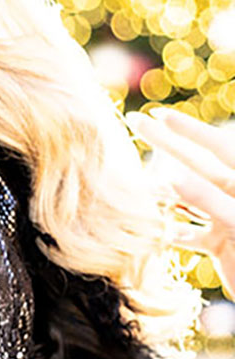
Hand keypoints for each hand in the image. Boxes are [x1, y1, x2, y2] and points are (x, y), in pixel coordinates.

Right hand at [133, 107, 234, 297]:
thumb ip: (207, 199)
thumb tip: (171, 175)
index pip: (216, 146)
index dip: (188, 129)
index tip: (160, 114)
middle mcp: (232, 193)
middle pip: (195, 163)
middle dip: (165, 143)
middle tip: (135, 120)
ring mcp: (224, 218)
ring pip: (187, 199)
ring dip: (162, 192)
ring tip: (134, 180)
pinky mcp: (219, 244)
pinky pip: (190, 234)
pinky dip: (172, 232)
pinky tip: (154, 229)